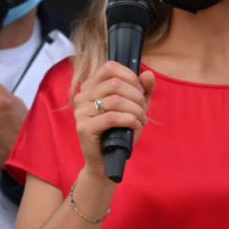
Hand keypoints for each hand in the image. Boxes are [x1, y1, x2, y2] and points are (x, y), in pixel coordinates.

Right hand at [73, 61, 154, 178]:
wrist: (108, 161)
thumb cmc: (120, 132)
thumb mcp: (136, 107)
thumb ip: (144, 90)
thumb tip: (148, 74)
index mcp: (91, 86)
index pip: (110, 67)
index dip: (130, 76)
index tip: (140, 91)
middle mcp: (82, 96)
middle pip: (114, 84)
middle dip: (136, 96)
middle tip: (144, 109)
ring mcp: (81, 112)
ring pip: (115, 100)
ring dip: (135, 110)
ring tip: (141, 119)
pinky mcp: (84, 128)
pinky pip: (111, 117)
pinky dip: (129, 120)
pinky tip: (135, 125)